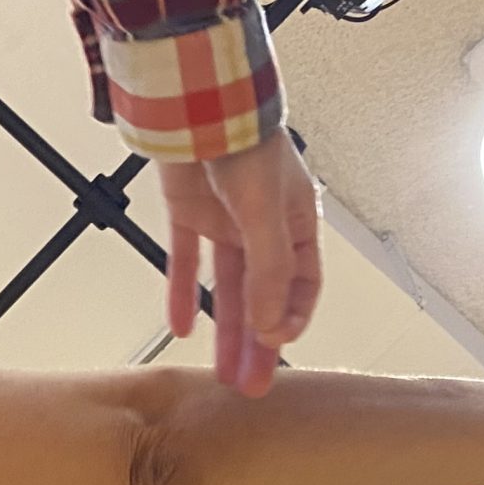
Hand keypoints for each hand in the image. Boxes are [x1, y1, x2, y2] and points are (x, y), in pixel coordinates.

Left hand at [159, 134, 323, 397]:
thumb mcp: (264, 212)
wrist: (195, 97)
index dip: (290, 319)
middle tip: (250, 387)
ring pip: (227, 287)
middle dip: (257, 343)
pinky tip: (180, 326)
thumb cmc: (244, 141)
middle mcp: (261, 226)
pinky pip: (186, 261)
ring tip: (221, 373)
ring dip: (224, 329)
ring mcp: (224, 220)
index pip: (302, 285)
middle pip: (263, 297)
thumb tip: (268, 328)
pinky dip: (181, 293)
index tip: (274, 349)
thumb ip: (268, 271)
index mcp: (294, 223)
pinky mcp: (188, 213)